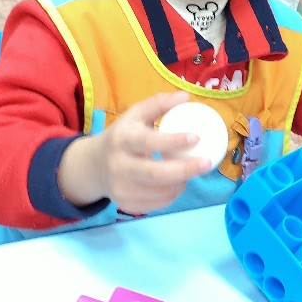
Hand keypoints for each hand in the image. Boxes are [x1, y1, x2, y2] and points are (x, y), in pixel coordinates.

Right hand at [59, 91, 215, 215]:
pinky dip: (173, 194)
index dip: (173, 141)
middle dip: (185, 170)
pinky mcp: (126, 205)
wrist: (94, 165)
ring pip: (161, 191)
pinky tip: (177, 182)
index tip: (196, 137)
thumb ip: (158, 104)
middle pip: (156, 173)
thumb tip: (186, 96)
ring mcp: (121, 188)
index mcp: (121, 139)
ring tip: (192, 170)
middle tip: (207, 163)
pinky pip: (158, 203)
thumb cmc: (122, 136)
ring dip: (182, 182)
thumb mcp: (135, 115)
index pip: (148, 141)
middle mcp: (118, 166)